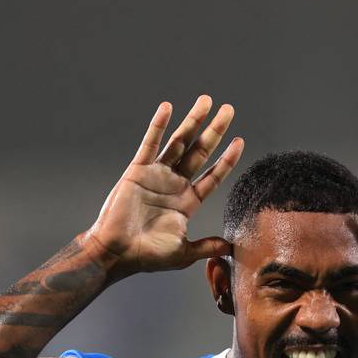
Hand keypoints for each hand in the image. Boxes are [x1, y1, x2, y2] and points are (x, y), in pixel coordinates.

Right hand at [85, 96, 244, 278]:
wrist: (117, 253)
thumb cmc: (148, 256)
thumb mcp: (184, 252)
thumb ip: (208, 246)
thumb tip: (233, 248)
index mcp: (187, 202)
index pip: (213, 176)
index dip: (227, 159)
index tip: (240, 141)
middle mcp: (174, 184)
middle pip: (200, 152)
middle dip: (215, 131)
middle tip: (229, 110)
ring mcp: (156, 175)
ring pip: (179, 142)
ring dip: (192, 121)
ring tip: (206, 101)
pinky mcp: (137, 171)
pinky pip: (150, 144)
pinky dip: (158, 125)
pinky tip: (167, 107)